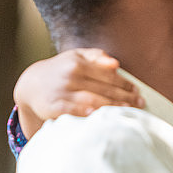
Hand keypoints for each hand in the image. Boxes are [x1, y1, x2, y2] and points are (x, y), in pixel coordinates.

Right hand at [13, 48, 143, 139]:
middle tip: (140, 104)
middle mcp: (71, 76)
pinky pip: (74, 111)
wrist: (31, 85)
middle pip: (104, 89)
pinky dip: (87, 114)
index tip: (137, 91)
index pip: (108, 75)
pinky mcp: (54, 106)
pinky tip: (100, 117)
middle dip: (125, 97)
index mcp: (78, 62)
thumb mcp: (76, 56)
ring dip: (112, 107)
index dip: (125, 84)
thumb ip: (97, 56)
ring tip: (128, 111)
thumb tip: (116, 64)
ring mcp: (62, 91)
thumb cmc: (61, 70)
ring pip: (93, 100)